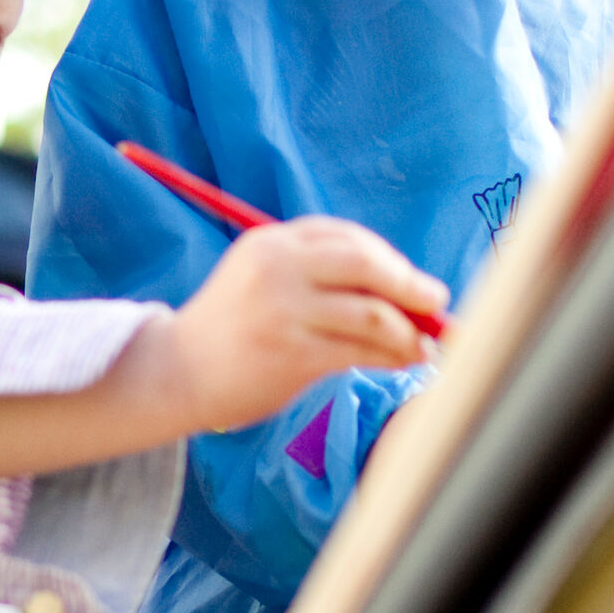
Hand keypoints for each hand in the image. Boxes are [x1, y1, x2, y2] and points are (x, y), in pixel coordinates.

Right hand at [162, 220, 444, 431]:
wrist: (177, 374)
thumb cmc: (232, 330)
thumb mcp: (263, 279)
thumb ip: (317, 273)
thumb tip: (403, 287)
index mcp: (271, 243)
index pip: (347, 238)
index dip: (389, 259)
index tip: (411, 282)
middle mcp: (278, 269)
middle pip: (368, 264)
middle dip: (411, 285)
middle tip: (436, 303)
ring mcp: (284, 312)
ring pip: (372, 313)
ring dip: (409, 331)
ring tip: (425, 345)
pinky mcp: (293, 354)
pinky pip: (361, 352)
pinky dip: (393, 356)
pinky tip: (404, 361)